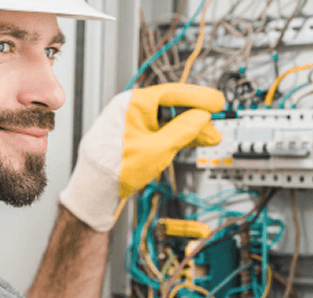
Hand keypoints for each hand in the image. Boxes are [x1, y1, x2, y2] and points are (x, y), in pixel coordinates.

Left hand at [60, 83, 223, 231]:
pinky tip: (193, 140)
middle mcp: (131, 109)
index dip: (198, 97)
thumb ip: (183, 130)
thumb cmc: (114, 169)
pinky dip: (177, 136)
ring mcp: (132, 123)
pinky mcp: (134, 137)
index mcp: (132, 103)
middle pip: (172, 106)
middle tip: (215, 125)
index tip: (217, 102)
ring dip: (189, 129)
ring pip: (168, 120)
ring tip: (209, 137)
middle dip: (196, 117)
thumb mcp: (157, 149)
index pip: (172, 93)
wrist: (95, 190)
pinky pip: (160, 131)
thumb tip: (202, 117)